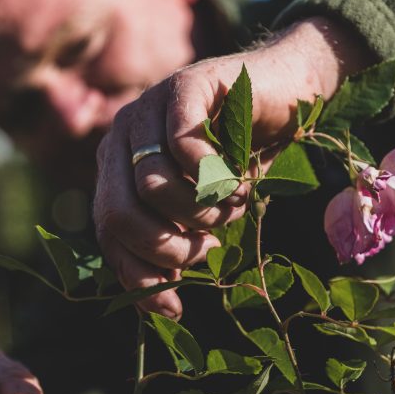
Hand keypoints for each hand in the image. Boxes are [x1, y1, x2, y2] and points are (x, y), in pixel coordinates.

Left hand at [93, 17, 370, 318]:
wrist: (287, 95)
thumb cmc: (241, 160)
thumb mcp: (203, 215)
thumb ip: (174, 246)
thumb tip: (163, 308)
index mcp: (116, 168)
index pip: (107, 233)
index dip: (137, 275)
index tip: (174, 304)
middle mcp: (121, 136)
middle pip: (120, 213)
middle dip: (168, 247)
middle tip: (209, 246)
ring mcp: (148, 107)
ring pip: (153, 186)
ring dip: (201, 212)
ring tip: (231, 204)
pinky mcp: (185, 85)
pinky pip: (184, 146)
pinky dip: (217, 176)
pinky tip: (239, 177)